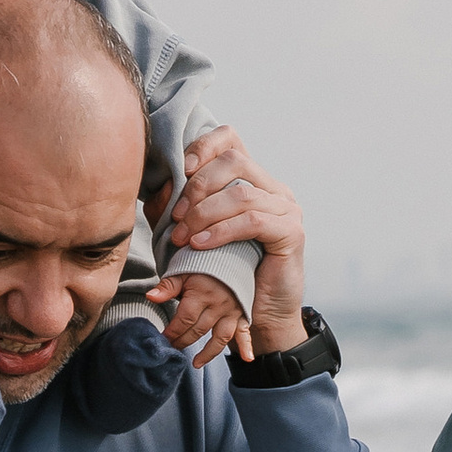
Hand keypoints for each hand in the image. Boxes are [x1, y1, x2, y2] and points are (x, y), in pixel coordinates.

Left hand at [151, 268, 254, 370]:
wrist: (229, 251)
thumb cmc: (202, 262)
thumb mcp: (182, 270)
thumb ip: (167, 286)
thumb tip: (150, 297)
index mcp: (201, 294)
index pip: (184, 320)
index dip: (172, 331)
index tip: (163, 338)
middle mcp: (218, 305)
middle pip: (198, 331)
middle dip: (182, 341)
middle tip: (172, 349)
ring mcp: (232, 311)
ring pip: (220, 338)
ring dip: (208, 353)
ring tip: (196, 364)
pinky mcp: (242, 313)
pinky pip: (245, 331)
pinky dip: (247, 346)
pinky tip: (247, 358)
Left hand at [166, 130, 308, 355]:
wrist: (262, 312)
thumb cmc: (228, 273)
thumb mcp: (195, 234)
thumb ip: (177, 209)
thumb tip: (160, 185)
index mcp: (253, 180)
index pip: (231, 139)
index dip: (203, 146)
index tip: (179, 170)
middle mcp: (274, 188)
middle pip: (235, 160)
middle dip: (198, 186)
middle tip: (176, 217)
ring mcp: (287, 207)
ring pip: (241, 193)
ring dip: (204, 213)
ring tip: (184, 237)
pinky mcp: (291, 231)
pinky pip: (252, 221)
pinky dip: (221, 231)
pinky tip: (200, 244)